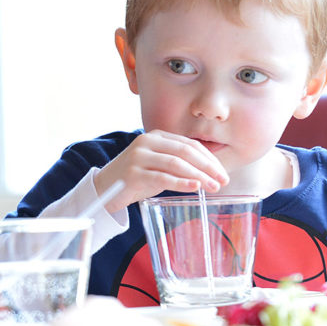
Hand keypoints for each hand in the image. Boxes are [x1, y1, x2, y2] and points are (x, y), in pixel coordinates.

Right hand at [92, 130, 228, 213]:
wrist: (104, 189)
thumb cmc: (136, 178)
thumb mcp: (159, 166)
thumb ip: (179, 163)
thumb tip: (211, 172)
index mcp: (156, 136)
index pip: (190, 144)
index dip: (209, 158)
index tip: (222, 173)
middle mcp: (147, 142)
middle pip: (186, 151)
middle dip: (208, 166)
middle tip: (223, 180)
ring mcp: (139, 157)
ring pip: (176, 163)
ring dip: (199, 175)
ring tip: (213, 187)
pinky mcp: (133, 173)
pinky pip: (163, 177)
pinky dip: (181, 183)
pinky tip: (195, 187)